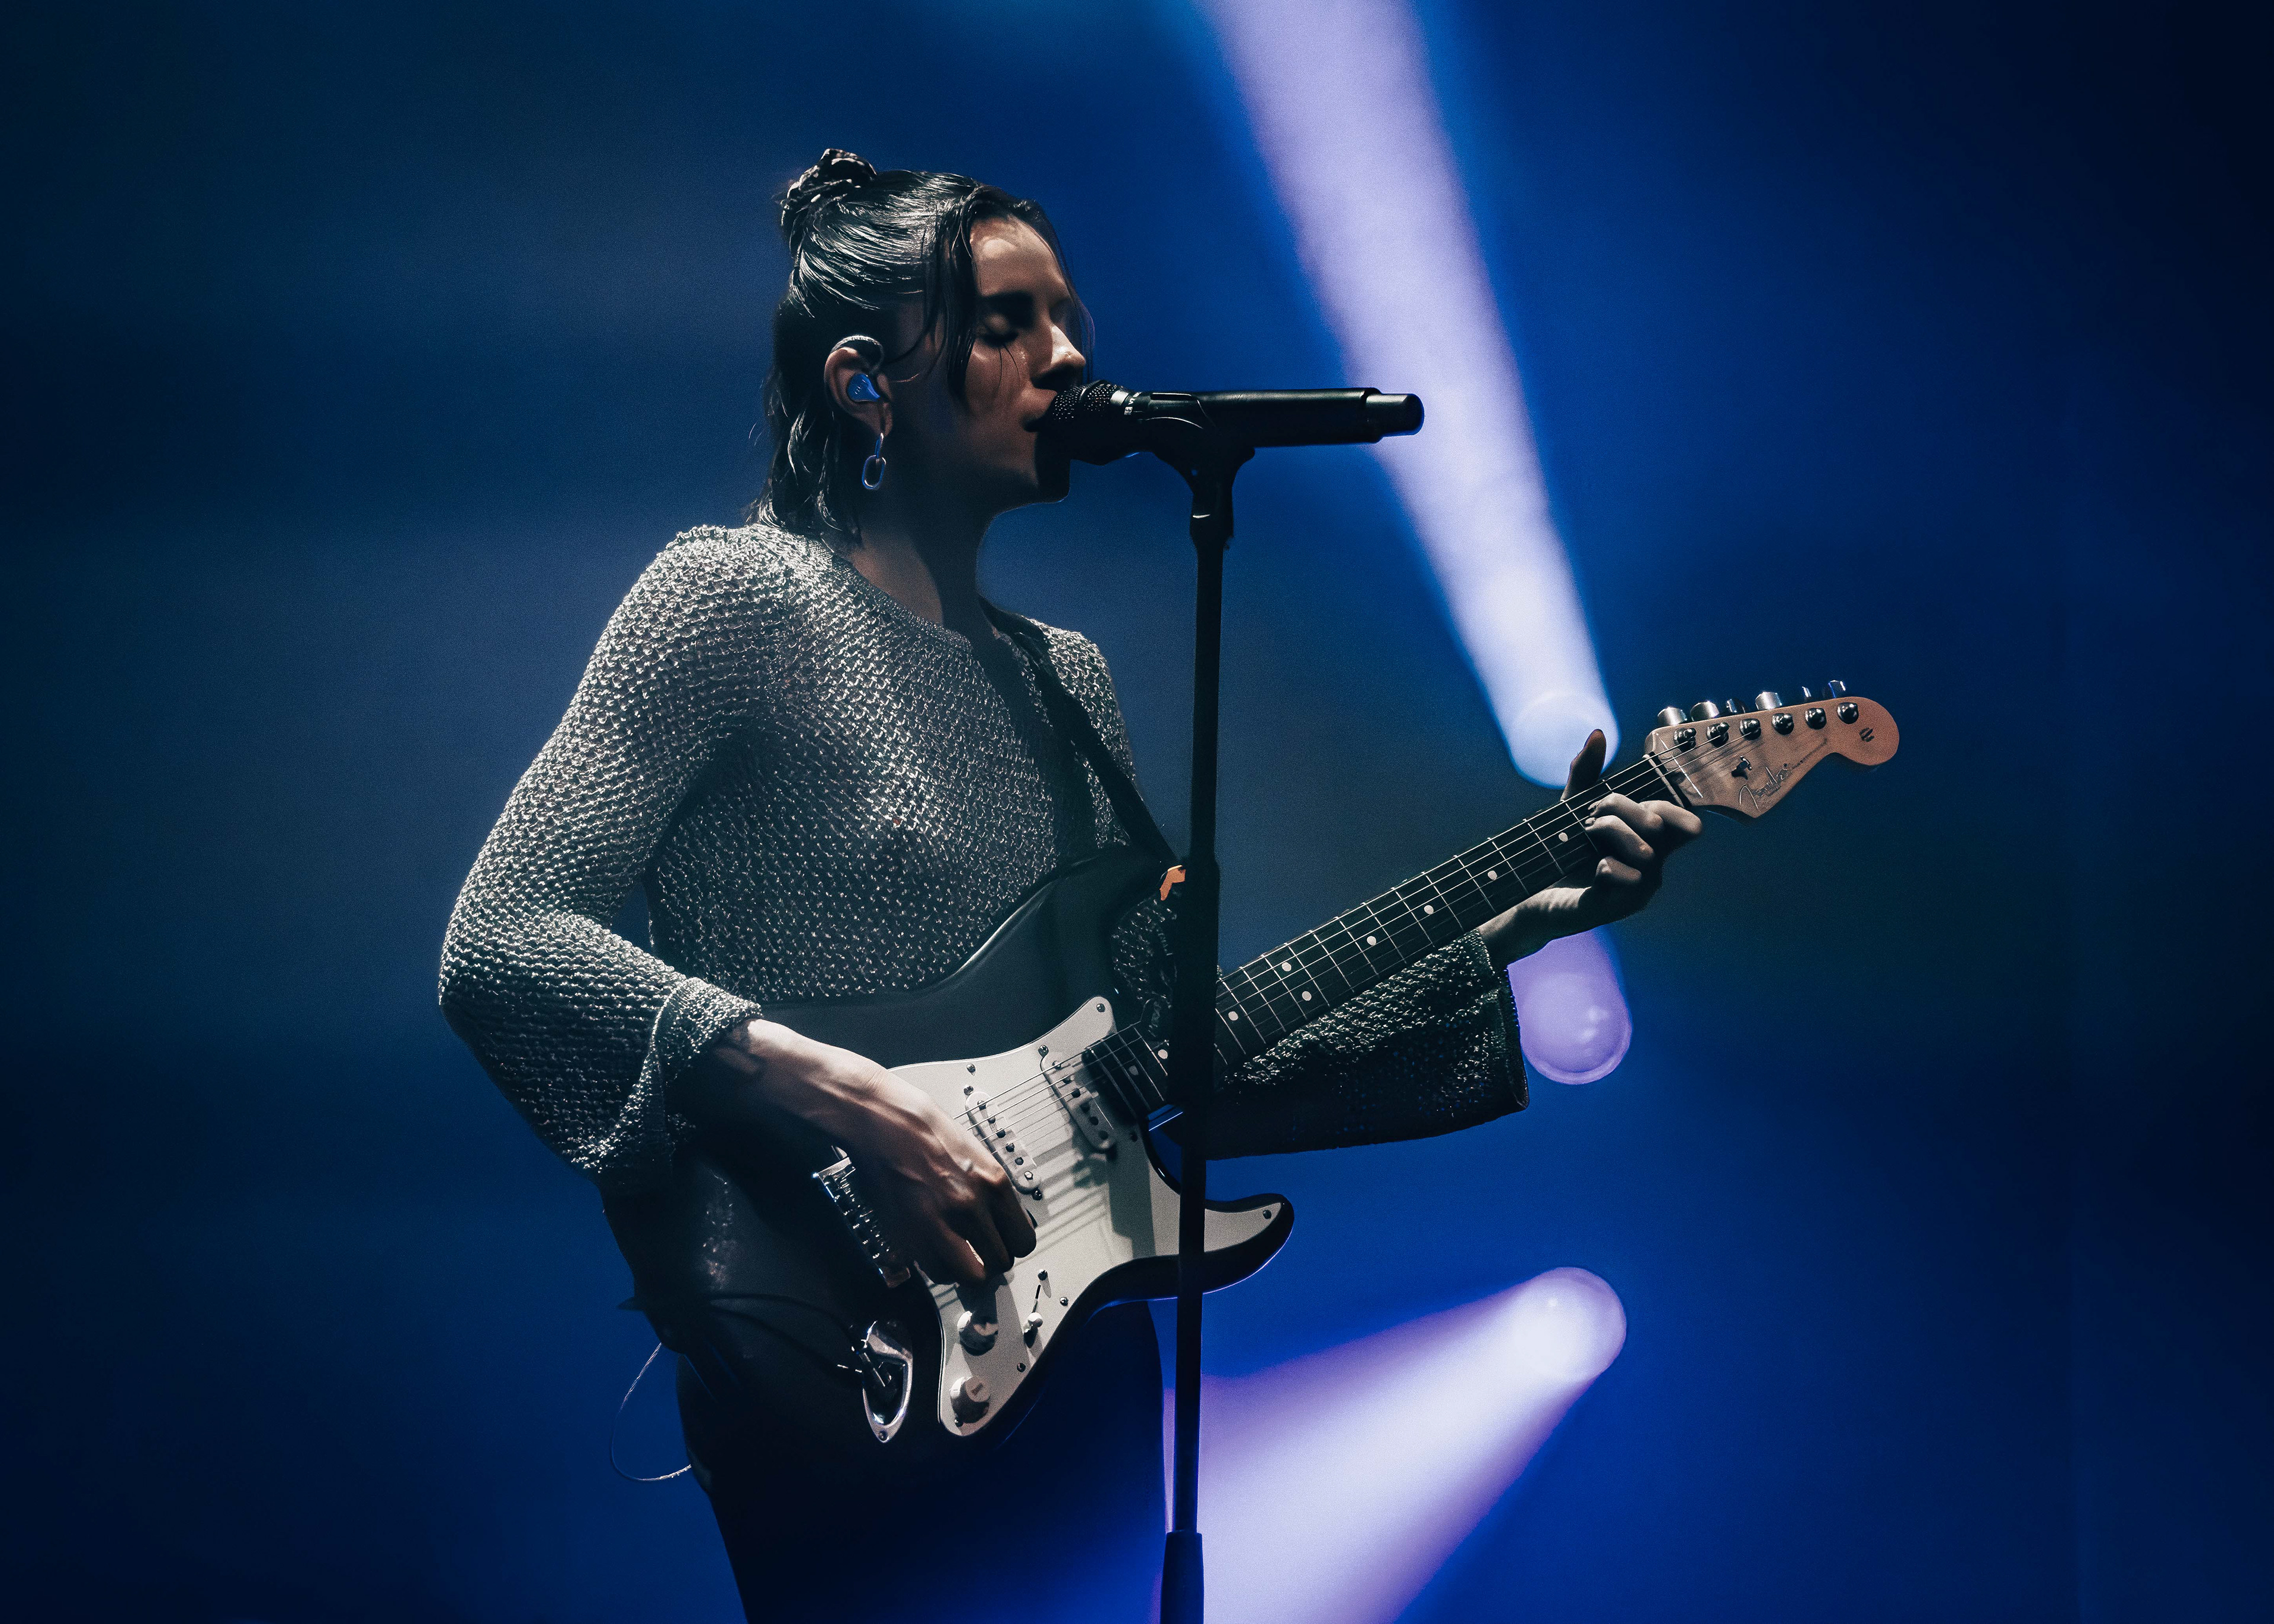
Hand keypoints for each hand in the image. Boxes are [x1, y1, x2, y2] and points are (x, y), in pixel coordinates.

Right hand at [680, 1021, 1036, 1287]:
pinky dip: (936, 1267)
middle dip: (991, 1262)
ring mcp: (939, 1222)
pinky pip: (935, 1272)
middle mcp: (972, 1205)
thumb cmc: (919, 1125)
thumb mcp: (973, 1150)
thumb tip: (999, 1219)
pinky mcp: (909, 1234)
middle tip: (980, 1254)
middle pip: (1000, 1264)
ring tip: (955, 1254)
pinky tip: (932, 1248)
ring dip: (964, 1270)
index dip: (1012, 1246)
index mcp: (993, 1180)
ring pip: (969, 1277)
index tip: (1004, 1245)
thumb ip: (989, 1187)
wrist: (877, 1118)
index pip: (1023, 1240)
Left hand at [1481, 728, 1704, 966]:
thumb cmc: (1560, 849)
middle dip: (1621, 806)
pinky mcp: (1619, 907)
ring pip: (1645, 850)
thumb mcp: (1571, 805)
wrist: (1530, 889)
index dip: (1674, 809)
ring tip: (1586, 835)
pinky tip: (1594, 869)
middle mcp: (1651, 864)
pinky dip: (1608, 866)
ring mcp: (1639, 888)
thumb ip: (1586, 772)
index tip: (1645, 799)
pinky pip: (1628, 877)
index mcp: (1648, 839)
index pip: (1684, 822)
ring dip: (1610, 831)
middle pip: (1658, 824)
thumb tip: (1599, 734)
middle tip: (1591, 813)